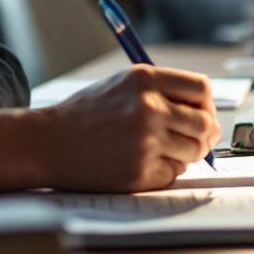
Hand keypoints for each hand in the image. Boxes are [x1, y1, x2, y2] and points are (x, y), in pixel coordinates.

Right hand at [0, 65, 220, 193]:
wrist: (48, 142)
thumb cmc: (85, 115)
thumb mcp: (121, 85)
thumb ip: (161, 92)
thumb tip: (206, 116)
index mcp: (144, 79)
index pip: (201, 89)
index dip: (205, 105)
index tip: (201, 114)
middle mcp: (148, 107)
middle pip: (204, 123)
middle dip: (202, 135)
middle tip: (191, 141)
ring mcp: (145, 140)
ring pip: (192, 151)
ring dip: (181, 155)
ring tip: (154, 150)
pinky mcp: (140, 171)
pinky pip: (172, 174)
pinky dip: (162, 172)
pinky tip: (138, 163)